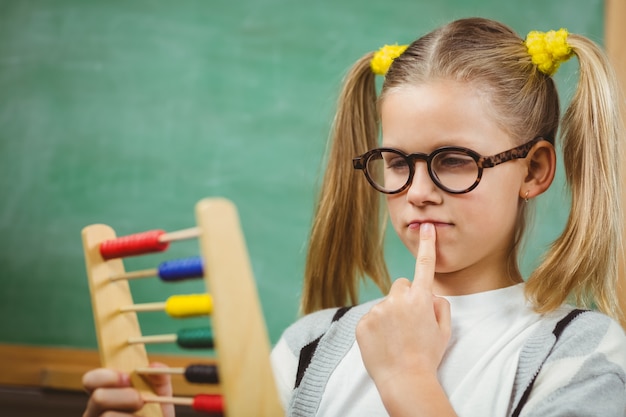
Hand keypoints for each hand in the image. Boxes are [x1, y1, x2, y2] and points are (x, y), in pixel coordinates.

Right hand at [82, 363, 174, 416]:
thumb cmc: (156, 415)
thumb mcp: (160, 395)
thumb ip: (159, 379)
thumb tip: (154, 366)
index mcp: (104, 394)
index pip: (91, 380)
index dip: (107, 376)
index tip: (128, 378)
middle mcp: (94, 412)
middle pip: (98, 397)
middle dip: (124, 396)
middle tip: (140, 401)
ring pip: (107, 416)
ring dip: (131, 416)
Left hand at [356, 223, 450, 387]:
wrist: (404, 380)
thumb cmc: (427, 356)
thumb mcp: (444, 331)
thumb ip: (440, 306)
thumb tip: (430, 295)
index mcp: (421, 299)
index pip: (425, 266)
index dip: (427, 245)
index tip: (426, 227)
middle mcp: (398, 300)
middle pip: (401, 286)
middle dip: (406, 298)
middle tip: (409, 323)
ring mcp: (378, 310)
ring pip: (385, 303)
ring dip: (390, 315)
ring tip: (396, 339)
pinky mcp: (363, 322)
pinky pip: (371, 317)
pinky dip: (376, 327)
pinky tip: (384, 343)